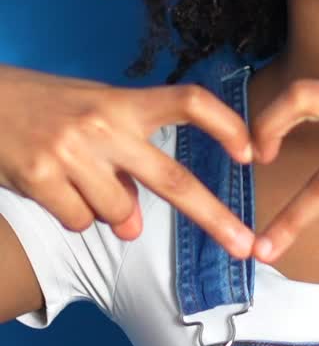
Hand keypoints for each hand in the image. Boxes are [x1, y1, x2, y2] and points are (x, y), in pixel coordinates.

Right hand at [0, 65, 255, 255]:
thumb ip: (125, 160)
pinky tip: (54, 189)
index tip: (251, 151)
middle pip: (173, 178)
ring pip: (118, 214)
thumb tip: (134, 226)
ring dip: (108, 214)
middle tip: (243, 244)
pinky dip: (73, 216)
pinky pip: (78, 222)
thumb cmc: (46, 107)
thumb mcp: (93, 114)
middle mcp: (103, 125)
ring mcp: (71, 152)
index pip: (188, 101)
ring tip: (78, 181)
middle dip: (214, 216)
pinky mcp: (39, 178)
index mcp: (122, 101)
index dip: (225, 124)